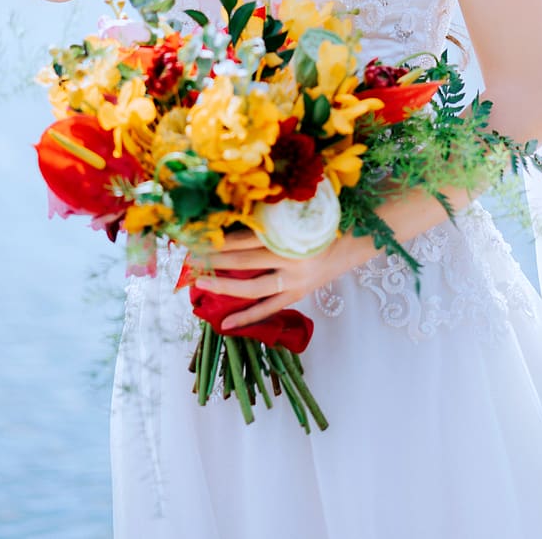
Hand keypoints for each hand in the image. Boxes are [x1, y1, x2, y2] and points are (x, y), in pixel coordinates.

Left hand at [192, 226, 355, 331]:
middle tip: (191, 260)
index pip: (246, 240)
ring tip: (201, 283)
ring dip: (224, 286)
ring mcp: (293, 282)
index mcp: (289, 237)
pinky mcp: (297, 296)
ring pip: (253, 288)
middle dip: (216, 261)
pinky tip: (224, 324)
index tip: (199, 240)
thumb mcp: (297, 217)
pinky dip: (247, 318)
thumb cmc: (320, 226)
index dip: (221, 241)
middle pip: (245, 262)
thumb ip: (270, 220)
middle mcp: (290, 261)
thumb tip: (232, 221)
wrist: (350, 245)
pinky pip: (268, 310)